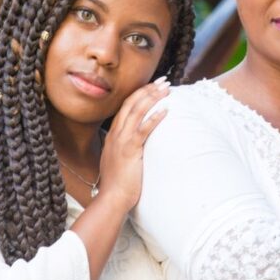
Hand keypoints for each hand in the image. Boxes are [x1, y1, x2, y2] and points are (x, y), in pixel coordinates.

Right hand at [96, 77, 170, 212]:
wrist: (112, 198)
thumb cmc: (118, 182)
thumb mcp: (119, 159)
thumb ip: (125, 147)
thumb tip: (136, 140)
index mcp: (113, 135)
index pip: (126, 107)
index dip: (139, 94)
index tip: (152, 85)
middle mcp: (116, 134)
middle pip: (131, 104)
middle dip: (148, 90)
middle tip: (163, 81)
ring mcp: (121, 141)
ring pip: (137, 112)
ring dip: (153, 98)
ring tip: (166, 89)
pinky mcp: (130, 150)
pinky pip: (143, 130)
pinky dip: (155, 118)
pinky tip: (166, 110)